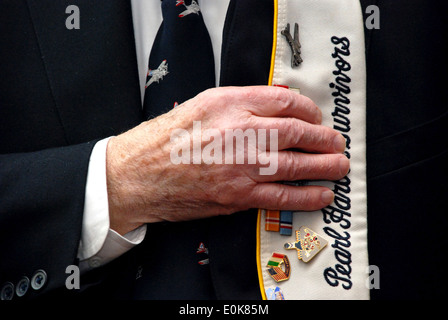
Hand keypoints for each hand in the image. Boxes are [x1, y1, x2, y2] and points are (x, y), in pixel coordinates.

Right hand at [105, 86, 348, 234]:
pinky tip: (322, 194)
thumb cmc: (166, 139)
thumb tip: (277, 105)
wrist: (139, 174)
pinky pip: (282, 196)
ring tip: (339, 166)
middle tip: (335, 142)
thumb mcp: (203, 104)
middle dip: (324, 139)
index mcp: (230, 103)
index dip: (309, 111)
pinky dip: (307, 196)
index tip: (315, 119)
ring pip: (296, 165)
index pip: (285, 102)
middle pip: (298, 133)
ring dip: (324, 167)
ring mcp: (242, 167)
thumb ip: (241, 103)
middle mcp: (240, 132)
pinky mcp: (238, 196)